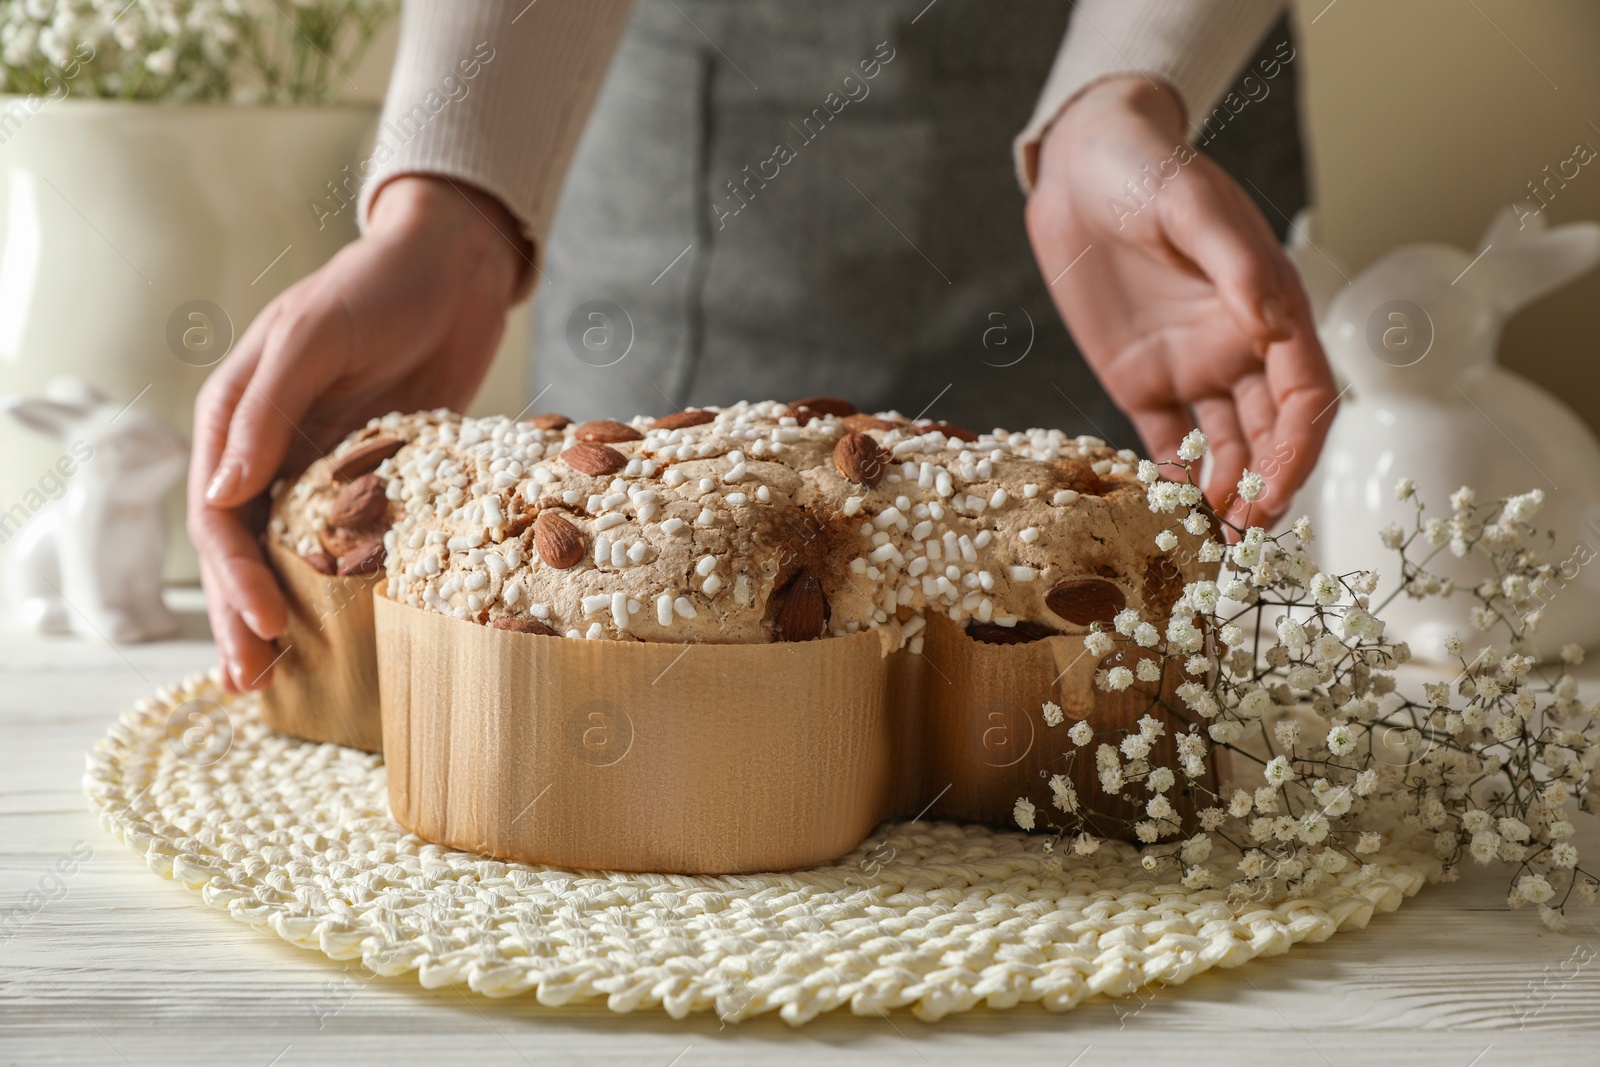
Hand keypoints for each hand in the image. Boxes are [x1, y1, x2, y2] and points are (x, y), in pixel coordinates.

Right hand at [188, 175, 528, 692]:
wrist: (451, 269)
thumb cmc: (375, 287)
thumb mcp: (315, 336)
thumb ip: (266, 410)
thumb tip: (219, 493)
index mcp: (234, 418)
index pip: (220, 517)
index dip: (233, 578)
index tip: (263, 627)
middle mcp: (268, 450)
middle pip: (244, 552)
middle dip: (243, 619)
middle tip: (252, 684)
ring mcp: (320, 467)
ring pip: (290, 557)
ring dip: (284, 617)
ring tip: (281, 682)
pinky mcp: (374, 477)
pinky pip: (349, 544)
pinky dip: (342, 590)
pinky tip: (349, 633)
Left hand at [1026, 76, 1336, 527]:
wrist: (1081, 165)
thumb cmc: (1148, 169)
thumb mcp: (1192, 205)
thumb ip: (1236, 266)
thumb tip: (1274, 327)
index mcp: (1271, 311)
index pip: (1306, 399)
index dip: (1298, 451)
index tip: (1276, 493)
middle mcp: (1240, 349)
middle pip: (1270, 438)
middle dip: (1264, 489)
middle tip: (1243, 537)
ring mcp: (1191, 368)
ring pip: (1223, 450)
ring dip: (1225, 496)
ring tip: (1211, 540)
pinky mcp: (1140, 380)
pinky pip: (1165, 444)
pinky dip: (1174, 482)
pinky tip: (1170, 516)